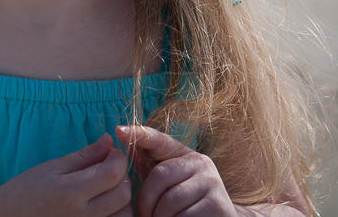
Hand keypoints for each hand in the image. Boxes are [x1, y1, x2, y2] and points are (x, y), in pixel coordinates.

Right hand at [0, 133, 132, 216]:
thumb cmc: (26, 191)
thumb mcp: (52, 168)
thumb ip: (84, 156)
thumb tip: (109, 140)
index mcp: (72, 192)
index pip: (114, 172)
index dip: (117, 158)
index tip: (109, 153)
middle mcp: (84, 216)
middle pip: (124, 194)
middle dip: (121, 176)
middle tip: (106, 168)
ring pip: (125, 214)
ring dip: (121, 199)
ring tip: (105, 189)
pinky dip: (116, 214)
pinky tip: (102, 205)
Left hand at [116, 125, 235, 216]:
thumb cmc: (186, 203)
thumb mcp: (168, 182)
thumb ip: (148, 164)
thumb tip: (123, 138)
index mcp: (186, 155)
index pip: (160, 140)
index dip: (140, 134)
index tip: (120, 131)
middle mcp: (202, 163)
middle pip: (159, 176)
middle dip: (146, 201)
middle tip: (144, 215)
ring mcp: (212, 183)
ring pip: (170, 201)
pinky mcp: (217, 205)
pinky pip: (183, 216)